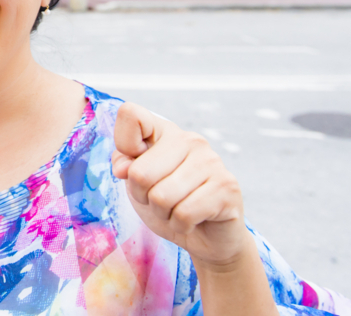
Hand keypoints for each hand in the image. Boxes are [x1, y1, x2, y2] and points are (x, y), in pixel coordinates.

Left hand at [111, 102, 251, 268]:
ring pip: (161, 197)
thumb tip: (124, 167)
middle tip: (159, 200)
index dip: (124, 145)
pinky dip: (181, 225)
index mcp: (164, 130)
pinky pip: (183, 214)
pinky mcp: (227, 187)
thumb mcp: (136, 182)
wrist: (206, 236)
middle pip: (140, 173)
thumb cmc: (167, 202)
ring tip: (177, 209)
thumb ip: (124, 164)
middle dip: (143, 196)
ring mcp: (212, 161)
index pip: (131, 114)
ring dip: (163, 214)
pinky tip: (193, 220)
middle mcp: (191, 139)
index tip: (134, 165)